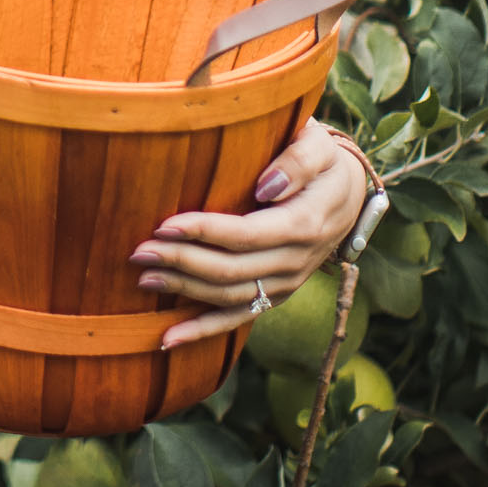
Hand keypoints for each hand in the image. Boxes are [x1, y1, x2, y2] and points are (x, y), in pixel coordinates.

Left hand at [129, 119, 368, 351]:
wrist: (348, 194)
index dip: (204, 232)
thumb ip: (297, 161)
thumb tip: (267, 186)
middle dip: (181, 262)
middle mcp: (294, 261)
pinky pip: (238, 318)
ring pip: (230, 296)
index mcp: (302, 225)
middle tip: (139, 252)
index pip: (246, 234)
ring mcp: (285, 283)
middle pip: (231, 270)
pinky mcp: (275, 294)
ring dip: (184, 291)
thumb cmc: (323, 161)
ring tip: (143, 279)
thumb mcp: (319, 146)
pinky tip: (166, 340)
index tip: (164, 224)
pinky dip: (201, 332)